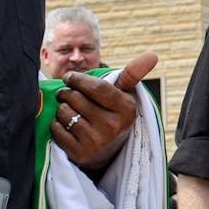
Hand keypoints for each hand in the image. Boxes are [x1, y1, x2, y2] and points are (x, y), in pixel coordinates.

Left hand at [51, 52, 158, 169]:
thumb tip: (152, 54)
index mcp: (126, 110)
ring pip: (64, 112)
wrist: (108, 150)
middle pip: (76, 98)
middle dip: (65, 92)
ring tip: (69, 110)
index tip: (69, 77)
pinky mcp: (79, 153)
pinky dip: (56, 124)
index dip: (78, 79)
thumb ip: (132, 73)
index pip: (97, 87)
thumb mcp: (125, 95)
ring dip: (61, 108)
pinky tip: (66, 125)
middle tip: (66, 93)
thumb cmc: (113, 113)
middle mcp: (112, 127)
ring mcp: (96, 142)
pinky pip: (56, 128)